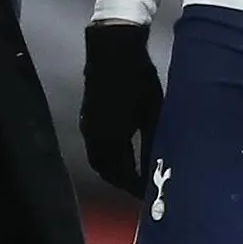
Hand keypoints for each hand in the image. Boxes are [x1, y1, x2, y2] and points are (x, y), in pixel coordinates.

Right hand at [80, 22, 163, 196]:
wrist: (113, 48)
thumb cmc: (138, 79)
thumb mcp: (152, 114)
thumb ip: (152, 145)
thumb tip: (154, 172)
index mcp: (111, 139)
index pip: (122, 175)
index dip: (136, 188)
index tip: (150, 195)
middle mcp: (94, 137)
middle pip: (107, 171)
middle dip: (123, 182)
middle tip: (142, 188)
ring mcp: (88, 126)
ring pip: (99, 160)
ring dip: (114, 170)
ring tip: (135, 174)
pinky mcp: (87, 116)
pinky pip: (95, 147)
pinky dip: (108, 156)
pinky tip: (124, 152)